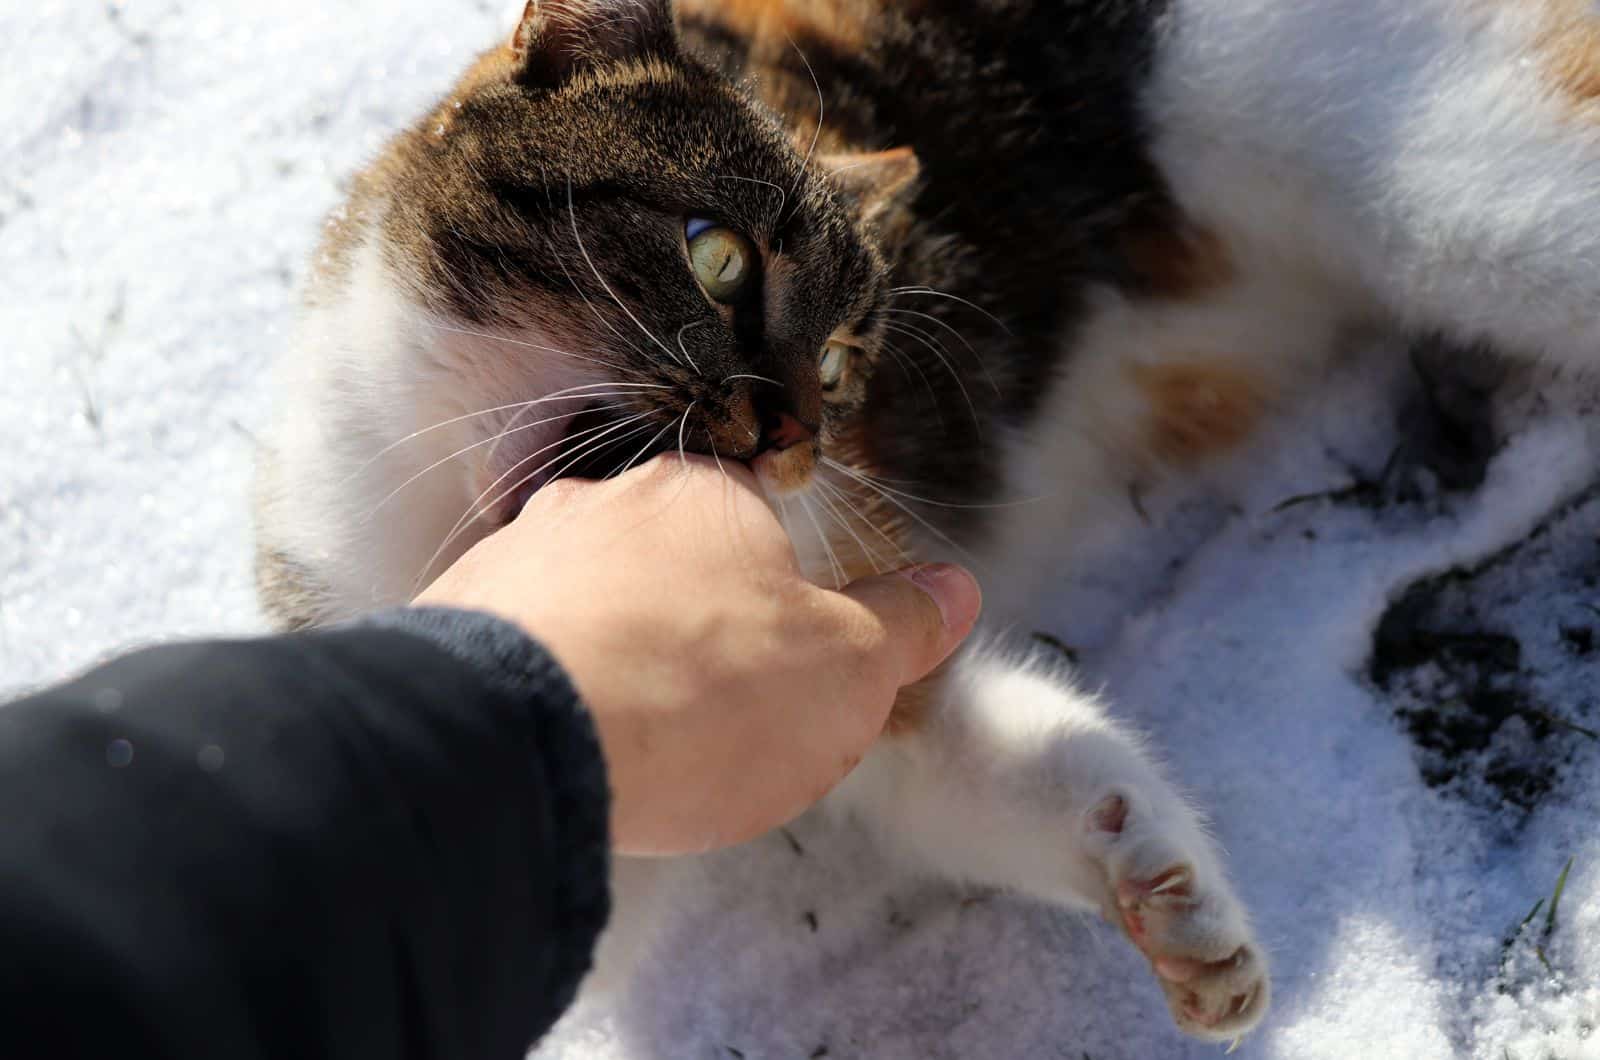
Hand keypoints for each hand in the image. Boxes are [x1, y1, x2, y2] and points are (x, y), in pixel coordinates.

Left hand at [416, 455, 979, 854]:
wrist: (525, 738)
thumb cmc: (703, 691)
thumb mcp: (848, 670)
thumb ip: (903, 625)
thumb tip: (954, 588)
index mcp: (707, 497)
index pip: (754, 519)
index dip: (775, 593)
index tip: (779, 662)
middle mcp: (603, 504)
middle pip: (661, 557)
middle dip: (685, 623)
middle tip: (707, 712)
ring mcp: (517, 556)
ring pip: (581, 599)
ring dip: (605, 654)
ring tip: (627, 741)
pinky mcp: (448, 620)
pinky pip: (511, 647)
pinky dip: (537, 688)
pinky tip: (558, 746)